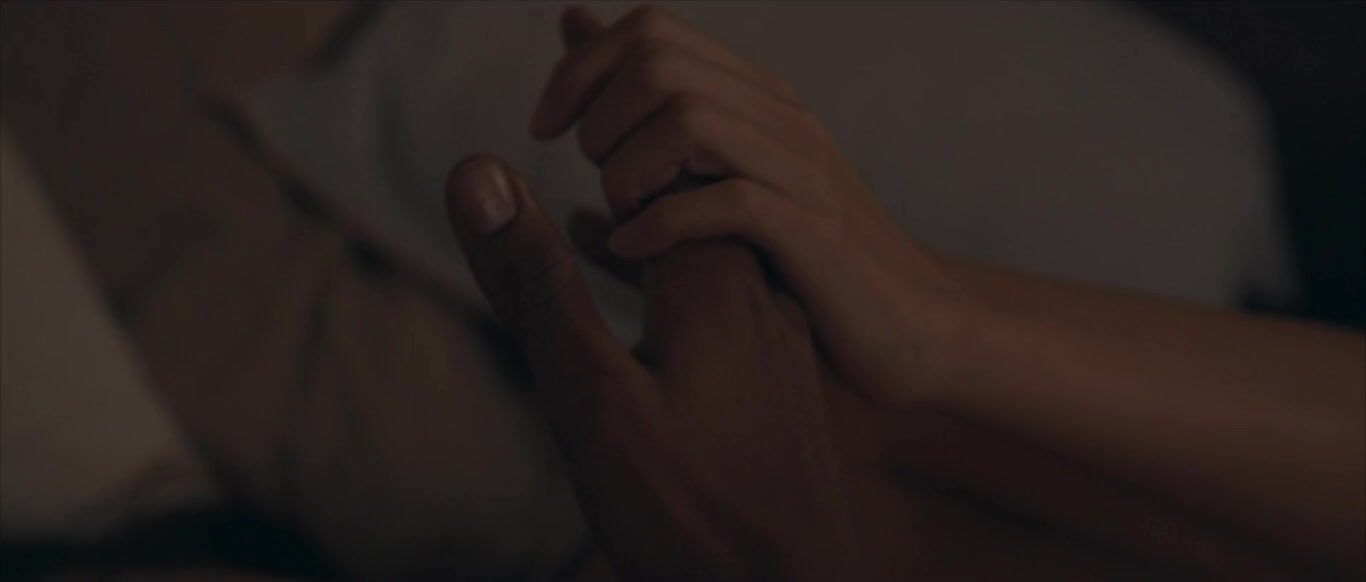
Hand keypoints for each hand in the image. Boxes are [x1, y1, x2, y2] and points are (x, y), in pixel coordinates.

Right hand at [443, 155, 872, 579]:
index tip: (566, 97)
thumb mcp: (593, 397)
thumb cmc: (696, 508)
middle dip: (627, 163)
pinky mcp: (772, 380)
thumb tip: (478, 171)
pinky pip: (712, 302)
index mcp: (715, 275)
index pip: (662, 157)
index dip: (613, 124)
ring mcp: (773, 337)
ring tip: (580, 207)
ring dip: (641, 227)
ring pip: (697, 250)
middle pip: (684, 196)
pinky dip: (663, 283)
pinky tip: (626, 292)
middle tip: (570, 116)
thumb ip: (537, 285)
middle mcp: (758, 290)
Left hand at [532, 5, 966, 408]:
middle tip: (600, 179)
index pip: (651, 29)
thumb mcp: (726, 183)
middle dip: (598, 117)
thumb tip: (589, 93)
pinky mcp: (813, 233)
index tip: (549, 126)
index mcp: (755, 98)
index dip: (581, 67)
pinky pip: (724, 201)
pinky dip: (661, 224)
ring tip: (625, 215)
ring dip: (628, 169)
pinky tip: (639, 250)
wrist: (915, 325)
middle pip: (656, 60)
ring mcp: (799, 171)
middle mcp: (777, 117)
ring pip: (685, 118)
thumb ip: (656, 133)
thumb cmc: (804, 263)